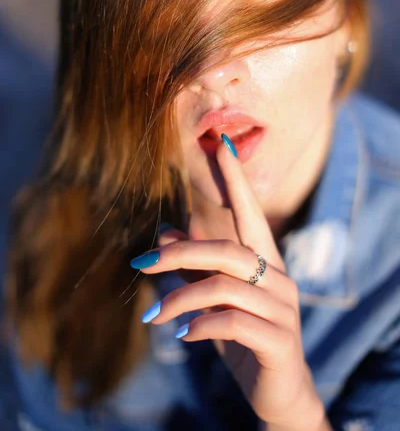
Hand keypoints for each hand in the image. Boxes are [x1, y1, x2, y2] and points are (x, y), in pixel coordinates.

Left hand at [130, 138, 326, 430]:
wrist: (279, 393)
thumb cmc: (244, 337)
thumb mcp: (214, 300)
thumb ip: (194, 267)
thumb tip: (165, 231)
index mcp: (265, 263)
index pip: (250, 212)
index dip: (235, 178)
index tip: (219, 142)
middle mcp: (279, 279)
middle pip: (227, 249)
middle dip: (180, 252)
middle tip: (142, 264)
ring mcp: (282, 309)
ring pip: (225, 285)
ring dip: (181, 298)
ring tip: (155, 316)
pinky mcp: (278, 341)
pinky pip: (232, 322)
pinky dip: (199, 326)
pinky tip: (182, 337)